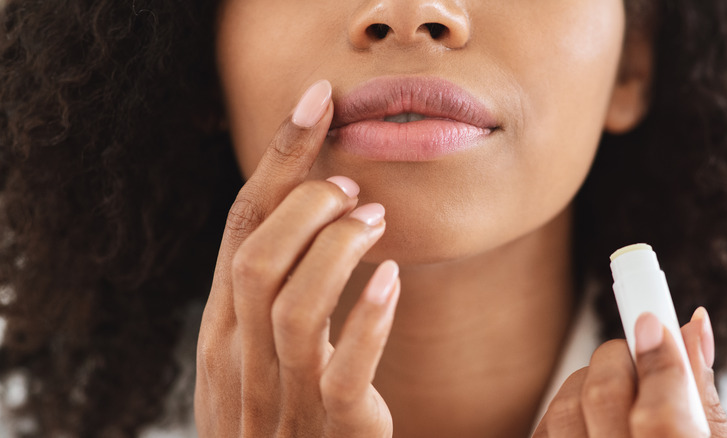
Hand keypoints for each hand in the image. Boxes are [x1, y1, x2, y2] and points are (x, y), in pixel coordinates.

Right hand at [194, 80, 397, 436]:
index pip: (241, 228)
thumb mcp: (251, 353)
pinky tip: (392, 280)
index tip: (316, 101)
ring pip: (293, 306)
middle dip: (305, 204)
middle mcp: (240, 358)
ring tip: (375, 221)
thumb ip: (264, 294)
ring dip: (337, 250)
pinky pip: (344, 370)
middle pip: (257, 257)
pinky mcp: (334, 430)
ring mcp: (283, 396)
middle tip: (351, 187)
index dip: (277, 158)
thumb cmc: (275, 419)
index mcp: (223, 329)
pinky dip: (370, 319)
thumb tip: (302, 215)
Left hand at [533, 307, 726, 437]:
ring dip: (589, 385)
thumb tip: (692, 326)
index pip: (662, 416)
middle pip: (603, 397)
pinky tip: (590, 422)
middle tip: (639, 355)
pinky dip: (564, 413)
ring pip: (565, 407)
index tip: (653, 319)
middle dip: (621, 359)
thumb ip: (699, 397)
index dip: (658, 360)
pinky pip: (542, 428)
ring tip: (617, 397)